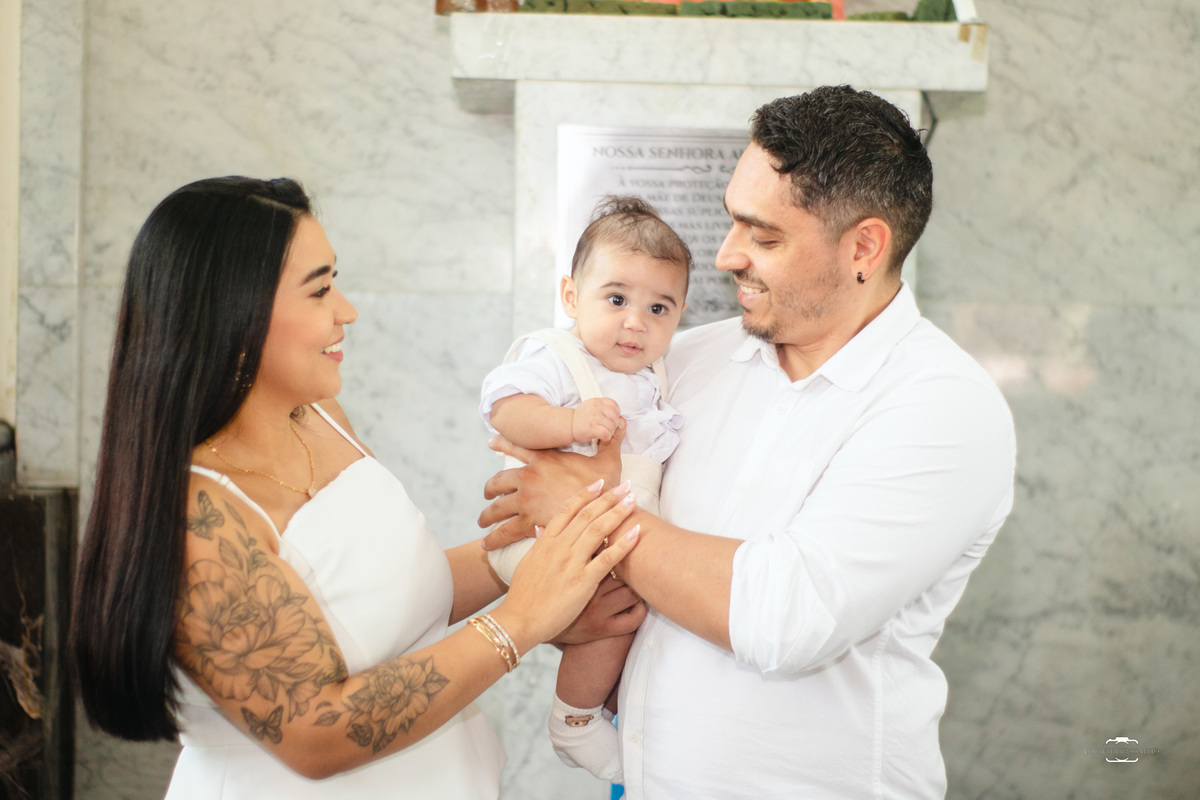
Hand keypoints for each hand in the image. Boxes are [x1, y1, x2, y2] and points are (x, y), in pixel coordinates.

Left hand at [478, 420, 624, 549]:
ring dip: (487, 515)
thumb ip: (609, 441)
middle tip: (486, 494)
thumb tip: (619, 422)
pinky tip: (486, 544)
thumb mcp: (608, 460)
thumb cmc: (607, 488)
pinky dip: (493, 538)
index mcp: (544, 460)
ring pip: (496, 507)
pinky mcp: (527, 522)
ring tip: (483, 521)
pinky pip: (503, 531)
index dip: (502, 444)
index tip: (491, 442)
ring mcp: (526, 500)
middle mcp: (529, 478)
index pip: (517, 448)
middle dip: (490, 488)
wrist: (604, 513)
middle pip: (498, 480)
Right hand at [492, 482, 640, 649]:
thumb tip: (541, 528)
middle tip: (625, 486)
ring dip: (618, 513)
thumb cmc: (523, 595)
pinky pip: (607, 558)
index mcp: (545, 541)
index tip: (599, 482)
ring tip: (633, 501)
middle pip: (587, 515)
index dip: (585, 494)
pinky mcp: (583, 581)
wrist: (520, 619)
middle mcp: (559, 547)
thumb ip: (538, 545)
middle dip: (608, 498)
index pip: (567, 510)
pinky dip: (623, 543)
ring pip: (598, 530)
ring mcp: (571, 563)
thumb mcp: (527, 562)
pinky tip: (636, 532)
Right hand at [571, 397, 620, 444]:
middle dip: (614, 424)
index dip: (616, 413)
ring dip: (610, 432)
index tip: (611, 419)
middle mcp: (595, 408)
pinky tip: (601, 437)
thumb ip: (605, 408)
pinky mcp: (591, 428)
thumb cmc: (581, 418)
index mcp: (596, 401)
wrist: (568, 425)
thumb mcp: (592, 407)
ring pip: (611, 426)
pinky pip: (606, 434)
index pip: (614, 405)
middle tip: (608, 428)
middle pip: (614, 416)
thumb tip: (621, 419)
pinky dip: (606, 437)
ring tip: (604, 432)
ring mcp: (593, 417)